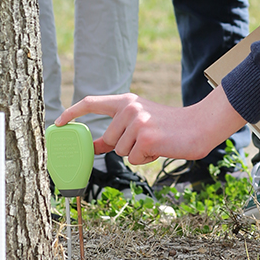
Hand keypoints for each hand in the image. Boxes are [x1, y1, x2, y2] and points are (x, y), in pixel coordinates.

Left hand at [55, 84, 245, 165]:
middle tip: (147, 140)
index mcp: (126, 100)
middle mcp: (129, 107)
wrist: (199, 126)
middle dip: (124, 147)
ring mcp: (137, 121)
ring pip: (122, 151)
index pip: (92, 102)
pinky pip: (135, 158)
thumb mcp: (141, 121)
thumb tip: (93, 146)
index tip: (59, 123)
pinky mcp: (146, 136)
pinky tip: (161, 146)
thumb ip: (117, 131)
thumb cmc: (170, 127)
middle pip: (109, 140)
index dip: (73, 113)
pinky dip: (147, 158)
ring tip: (156, 141)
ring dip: (137, 153)